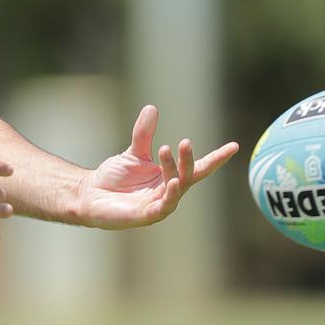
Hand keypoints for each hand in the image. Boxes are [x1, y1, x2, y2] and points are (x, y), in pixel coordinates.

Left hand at [77, 105, 238, 229]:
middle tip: (185, 141)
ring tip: (167, 151)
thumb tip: (152, 107)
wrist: (89, 194)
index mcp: (170, 178)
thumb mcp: (133, 153)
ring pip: (175, 188)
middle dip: (188, 159)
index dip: (216, 158)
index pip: (198, 168)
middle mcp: (168, 192)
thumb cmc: (114, 178)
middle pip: (187, 176)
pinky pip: (162, 208)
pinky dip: (169, 196)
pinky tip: (171, 183)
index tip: (234, 146)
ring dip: (175, 171)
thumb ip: (144, 134)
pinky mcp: (145, 216)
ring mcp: (158, 206)